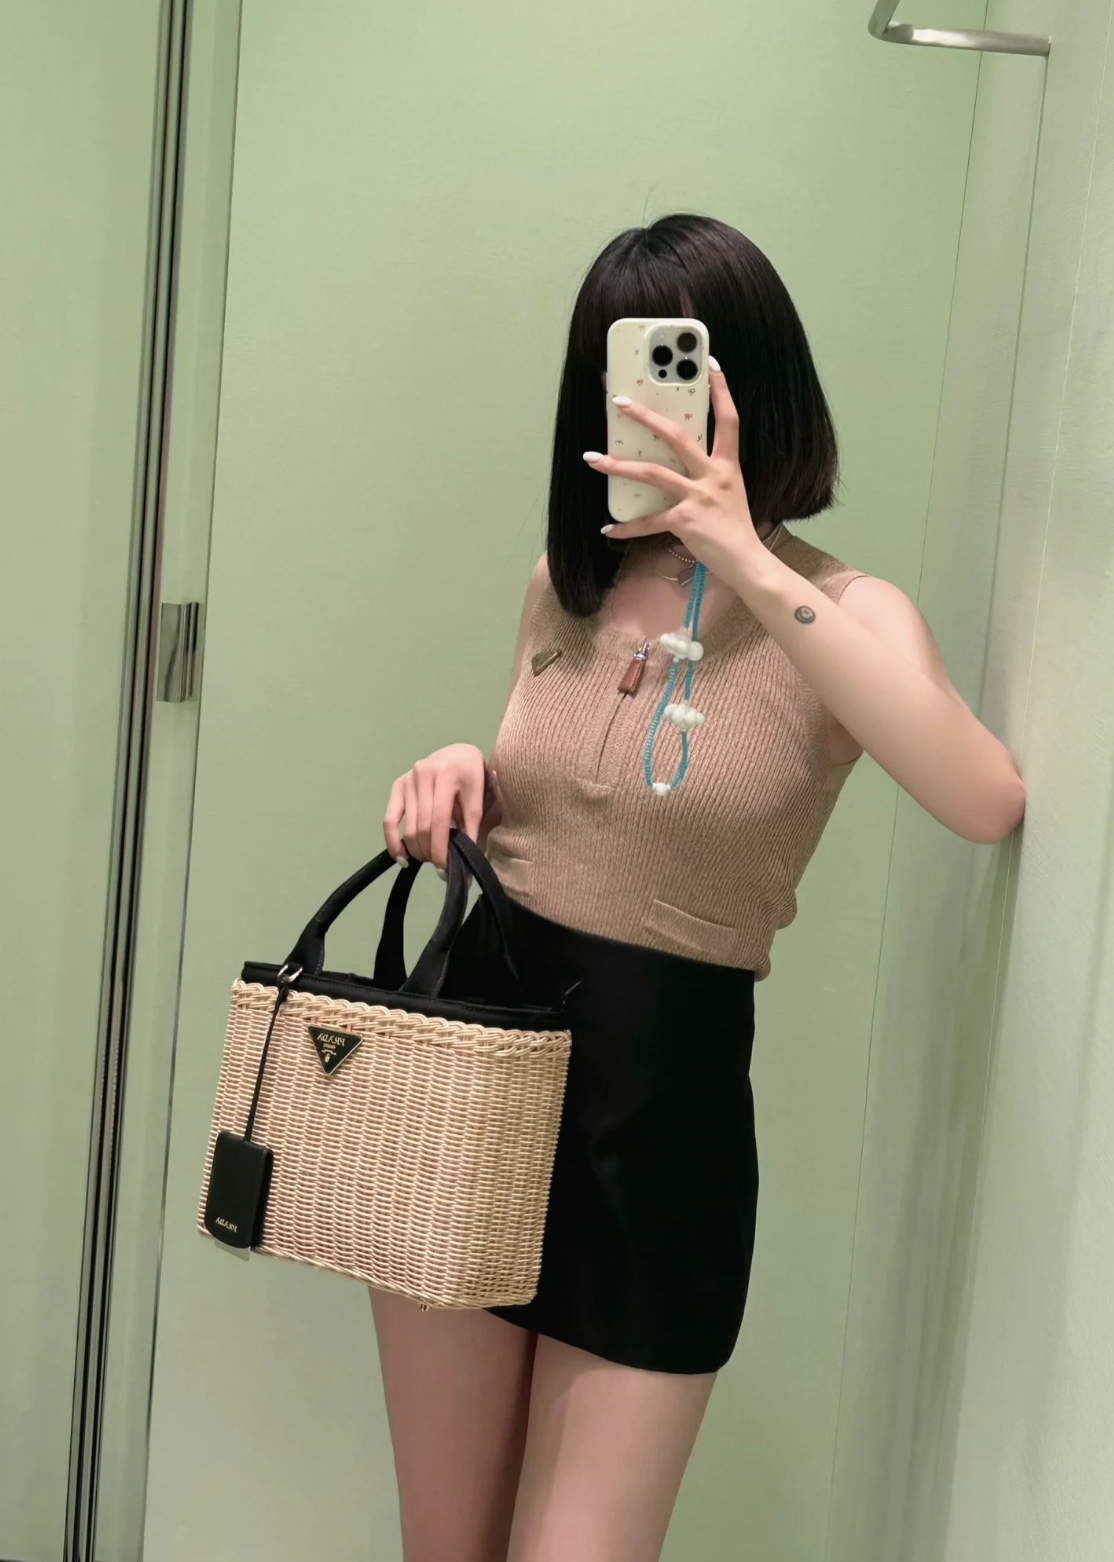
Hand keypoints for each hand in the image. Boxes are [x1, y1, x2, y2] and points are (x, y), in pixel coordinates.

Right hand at [383, 743, 498, 871]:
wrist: (459, 754)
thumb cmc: (473, 777)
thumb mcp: (479, 798)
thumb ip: (472, 827)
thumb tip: (465, 859)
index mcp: (447, 774)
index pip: (440, 820)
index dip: (439, 847)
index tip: (443, 867)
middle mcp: (424, 774)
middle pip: (422, 825)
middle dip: (429, 851)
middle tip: (438, 865)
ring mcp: (408, 779)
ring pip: (408, 826)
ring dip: (416, 849)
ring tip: (427, 859)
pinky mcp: (398, 785)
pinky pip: (390, 818)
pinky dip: (393, 840)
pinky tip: (401, 856)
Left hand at [584, 359, 765, 579]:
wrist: (747, 561)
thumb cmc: (736, 529)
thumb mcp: (730, 493)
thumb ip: (709, 476)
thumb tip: (681, 467)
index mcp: (727, 465)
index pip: (729, 419)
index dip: (722, 391)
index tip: (712, 365)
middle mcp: (712, 475)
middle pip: (677, 436)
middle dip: (646, 418)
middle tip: (621, 402)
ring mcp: (697, 497)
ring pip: (653, 474)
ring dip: (619, 466)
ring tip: (593, 459)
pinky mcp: (684, 520)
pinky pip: (649, 521)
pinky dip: (627, 528)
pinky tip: (609, 530)